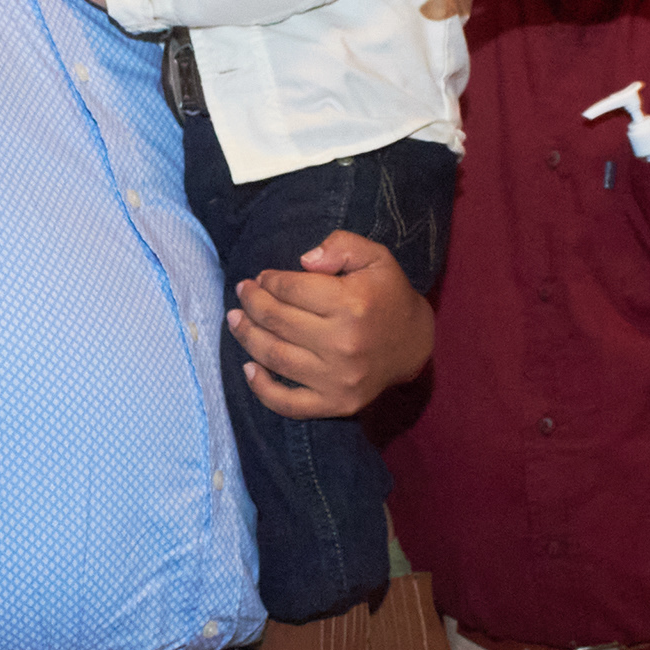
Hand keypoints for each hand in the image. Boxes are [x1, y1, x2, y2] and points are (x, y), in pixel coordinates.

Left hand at [233, 229, 432, 418]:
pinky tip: (248, 369)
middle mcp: (343, 343)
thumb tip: (303, 260)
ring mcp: (338, 378)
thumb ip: (341, 245)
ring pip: (275, 357)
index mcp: (351, 303)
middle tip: (242, 293)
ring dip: (246, 337)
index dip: (268, 281)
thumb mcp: (376, 257)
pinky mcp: (336, 404)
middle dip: (251, 303)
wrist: (415, 344)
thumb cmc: (389, 295)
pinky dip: (262, 389)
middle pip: (277, 320)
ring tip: (234, 321)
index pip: (290, 289)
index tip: (261, 278)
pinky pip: (289, 403)